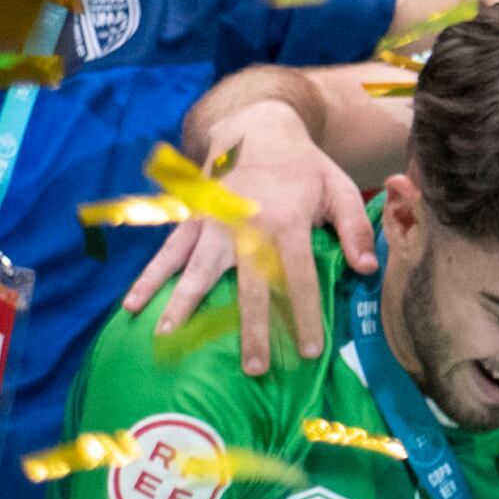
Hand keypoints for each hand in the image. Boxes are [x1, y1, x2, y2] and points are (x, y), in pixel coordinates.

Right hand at [129, 103, 359, 374]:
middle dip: (253, 329)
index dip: (307, 315)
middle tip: (254, 369)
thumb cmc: (305, 168)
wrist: (259, 129)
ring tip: (166, 337)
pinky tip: (133, 305)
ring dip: (183, 305)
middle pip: (249, 287)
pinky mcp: (191, 220)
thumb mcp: (340, 189)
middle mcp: (248, 228)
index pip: (301, 278)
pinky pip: (167, 252)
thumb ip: (354, 228)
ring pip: (197, 271)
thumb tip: (366, 268)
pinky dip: (148, 277)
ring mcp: (214, 225)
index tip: (310, 351)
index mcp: (288, 224)